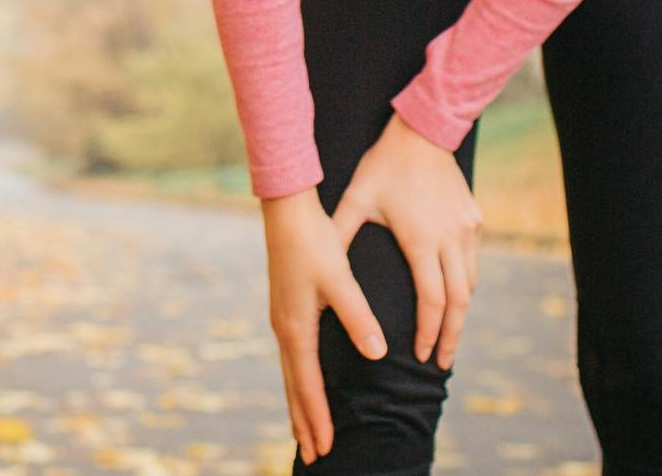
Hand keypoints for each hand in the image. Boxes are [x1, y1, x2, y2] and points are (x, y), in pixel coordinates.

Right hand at [260, 186, 386, 465]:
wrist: (287, 209)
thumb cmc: (314, 241)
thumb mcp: (340, 279)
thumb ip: (359, 317)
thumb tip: (378, 354)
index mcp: (295, 326)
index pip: (309, 383)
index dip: (319, 417)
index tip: (327, 447)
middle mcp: (284, 328)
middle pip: (294, 387)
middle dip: (305, 422)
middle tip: (315, 457)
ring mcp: (282, 319)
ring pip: (291, 374)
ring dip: (299, 405)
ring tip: (304, 433)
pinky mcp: (286, 310)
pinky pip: (292, 358)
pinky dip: (298, 381)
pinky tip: (303, 384)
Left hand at [332, 112, 481, 370]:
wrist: (422, 131)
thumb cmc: (383, 165)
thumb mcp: (357, 199)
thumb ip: (340, 232)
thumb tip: (317, 262)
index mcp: (422, 240)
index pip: (432, 302)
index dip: (429, 333)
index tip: (421, 356)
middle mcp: (450, 239)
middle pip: (459, 302)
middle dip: (451, 336)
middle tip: (442, 363)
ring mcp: (467, 229)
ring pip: (470, 283)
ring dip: (461, 313)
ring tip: (449, 336)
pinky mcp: (474, 219)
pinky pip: (473, 261)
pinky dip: (466, 284)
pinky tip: (455, 297)